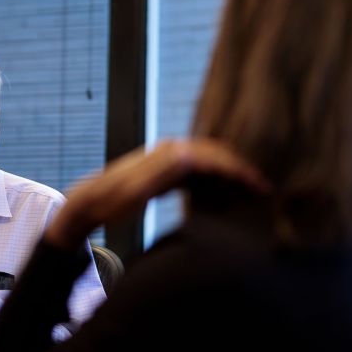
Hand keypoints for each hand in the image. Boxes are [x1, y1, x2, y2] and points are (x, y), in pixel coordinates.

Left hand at [46, 138, 268, 248]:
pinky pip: (196, 168)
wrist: (88, 201)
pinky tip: (224, 189)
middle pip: (214, 153)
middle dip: (240, 168)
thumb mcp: (134, 191)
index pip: (212, 157)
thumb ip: (162, 174)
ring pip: (208, 158)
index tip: (259, 185)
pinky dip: (214, 176)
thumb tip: (189, 155)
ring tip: (250, 188)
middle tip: (263, 188)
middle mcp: (169, 150)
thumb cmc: (111, 201)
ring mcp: (166, 158)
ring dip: (229, 171)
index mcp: (167, 155)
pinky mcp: (164, 169)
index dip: (237, 170)